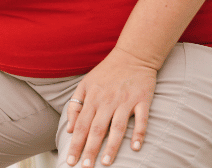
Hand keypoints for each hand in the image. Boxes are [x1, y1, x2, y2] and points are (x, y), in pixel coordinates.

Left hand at [64, 48, 156, 166]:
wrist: (133, 55)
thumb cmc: (107, 71)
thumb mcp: (86, 84)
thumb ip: (75, 105)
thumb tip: (69, 128)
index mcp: (93, 97)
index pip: (81, 125)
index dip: (75, 144)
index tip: (71, 161)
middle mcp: (107, 100)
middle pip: (97, 129)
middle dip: (90, 150)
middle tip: (85, 167)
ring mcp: (125, 100)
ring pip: (117, 127)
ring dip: (111, 146)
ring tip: (106, 163)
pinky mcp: (142, 100)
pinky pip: (141, 119)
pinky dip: (139, 133)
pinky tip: (135, 147)